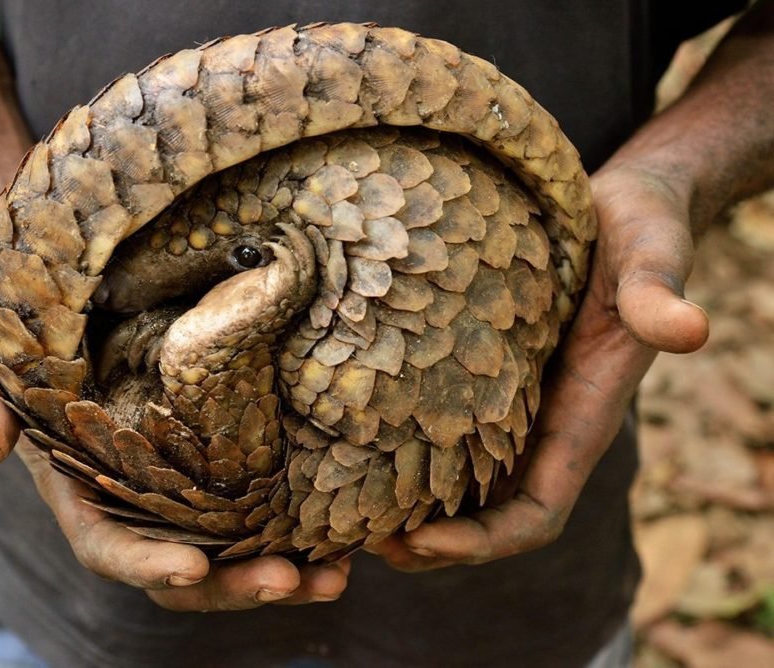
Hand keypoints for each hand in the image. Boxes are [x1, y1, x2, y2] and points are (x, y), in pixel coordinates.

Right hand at [0, 320, 348, 609]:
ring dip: (283, 571)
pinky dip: (299, 526)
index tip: (193, 568)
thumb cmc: (26, 327)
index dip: (146, 564)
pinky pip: (261, 507)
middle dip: (233, 584)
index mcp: (81, 491)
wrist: (77, 295)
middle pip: (184, 568)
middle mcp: (137, 502)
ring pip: (233, 550)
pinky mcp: (221, 461)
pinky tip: (348, 534)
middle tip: (291, 581)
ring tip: (337, 576)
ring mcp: (183, 487)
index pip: (109, 546)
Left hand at [367, 160, 709, 570]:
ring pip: (458, 478)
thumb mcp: (650, 255)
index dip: (485, 541)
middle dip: (431, 541)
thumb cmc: (639, 230)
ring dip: (407, 504)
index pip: (536, 512)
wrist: (621, 204)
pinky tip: (350, 438)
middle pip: (486, 513)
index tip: (423, 542)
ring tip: (344, 507)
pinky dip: (400, 448)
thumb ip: (659, 294)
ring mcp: (509, 400)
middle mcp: (542, 421)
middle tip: (360, 541)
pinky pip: (441, 426)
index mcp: (582, 416)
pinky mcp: (480, 369)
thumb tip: (691, 329)